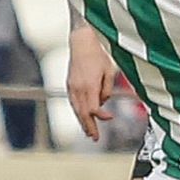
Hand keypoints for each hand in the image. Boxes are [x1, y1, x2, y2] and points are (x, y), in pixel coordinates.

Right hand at [67, 25, 116, 140]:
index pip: (93, 108)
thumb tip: (103, 101)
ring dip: (82, 122)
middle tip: (94, 137)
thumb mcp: (109, 71)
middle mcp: (78, 88)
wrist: (82, 43)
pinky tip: (82, 118)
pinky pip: (73, 103)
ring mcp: (72, 87)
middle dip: (89, 127)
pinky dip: (78, 112)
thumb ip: (107, 89)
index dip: (101, 116)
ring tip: (88, 132)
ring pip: (76, 110)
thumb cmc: (97, 55)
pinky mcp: (69, 85)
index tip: (110, 118)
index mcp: (89, 85)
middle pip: (83, 113)